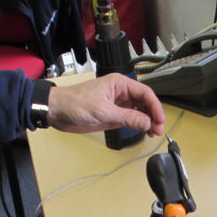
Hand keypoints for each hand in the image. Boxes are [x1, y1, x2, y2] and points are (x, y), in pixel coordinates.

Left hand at [47, 74, 165, 136]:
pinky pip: (130, 119)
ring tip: (153, 132)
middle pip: (144, 102)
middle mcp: (120, 93)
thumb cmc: (73, 102)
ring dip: (147, 122)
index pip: (145, 93)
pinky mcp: (112, 115)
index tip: (160, 119)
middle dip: (153, 115)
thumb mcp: (102, 110)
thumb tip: (145, 122)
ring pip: (139, 112)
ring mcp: (117, 105)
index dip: (155, 106)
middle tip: (158, 129)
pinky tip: (143, 131)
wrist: (56, 111)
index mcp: (119, 84)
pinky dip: (138, 126)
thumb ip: (126, 117)